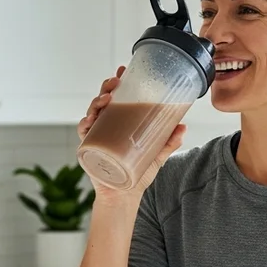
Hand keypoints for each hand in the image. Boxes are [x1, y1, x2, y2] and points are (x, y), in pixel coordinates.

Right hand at [78, 66, 186, 200]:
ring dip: (96, 102)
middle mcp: (106, 126)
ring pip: (92, 112)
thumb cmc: (138, 173)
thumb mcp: (158, 155)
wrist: (124, 195)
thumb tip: (183, 126)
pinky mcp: (89, 148)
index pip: (117, 98)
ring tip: (106, 100)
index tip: (123, 70)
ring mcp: (96, 136)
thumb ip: (170, 142)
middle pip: (103, 100)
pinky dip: (84, 124)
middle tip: (115, 82)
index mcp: (120, 122)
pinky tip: (89, 120)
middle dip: (107, 87)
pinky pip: (83, 133)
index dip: (118, 83)